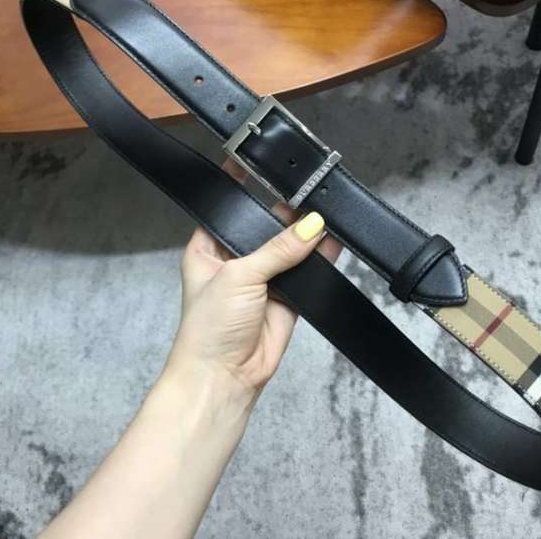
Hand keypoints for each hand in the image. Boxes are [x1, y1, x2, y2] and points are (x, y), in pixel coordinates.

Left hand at [167, 160, 341, 397]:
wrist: (224, 378)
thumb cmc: (208, 328)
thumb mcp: (239, 276)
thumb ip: (277, 249)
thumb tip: (310, 226)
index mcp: (209, 247)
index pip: (229, 208)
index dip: (243, 187)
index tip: (260, 161)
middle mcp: (236, 260)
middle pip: (265, 225)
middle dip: (285, 213)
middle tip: (307, 193)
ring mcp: (263, 279)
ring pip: (289, 248)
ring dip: (305, 236)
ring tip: (323, 213)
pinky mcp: (287, 297)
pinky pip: (307, 272)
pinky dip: (321, 259)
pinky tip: (332, 243)